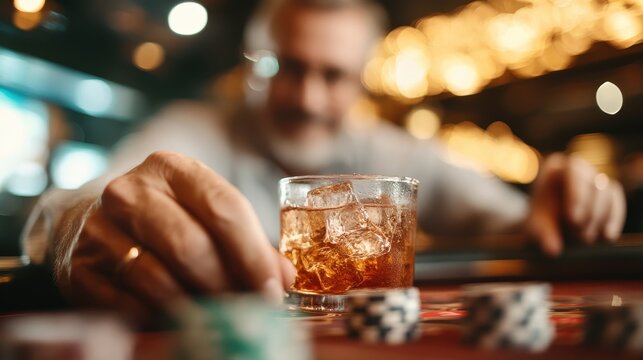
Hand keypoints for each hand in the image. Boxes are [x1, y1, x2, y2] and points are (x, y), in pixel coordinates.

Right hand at [59, 151, 294, 322]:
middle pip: (192, 245)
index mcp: (171, 167)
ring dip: (196, 306)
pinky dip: (160, 317)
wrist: (83, 220)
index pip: (225, 207)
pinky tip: (179, 318)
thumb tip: (283, 278)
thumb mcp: (202, 211)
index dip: (254, 254)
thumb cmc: (162, 216)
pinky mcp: (79, 266)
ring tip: (218, 317)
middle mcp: (131, 190)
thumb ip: (245, 241)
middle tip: (250, 311)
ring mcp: (98, 227)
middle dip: (228, 285)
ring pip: (160, 279)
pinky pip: (129, 303)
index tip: (273, 290)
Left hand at [527, 153, 625, 255]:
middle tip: (580, 236)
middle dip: (589, 212)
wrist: (548, 225)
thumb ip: (542, 235)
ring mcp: (596, 180)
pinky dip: (614, 220)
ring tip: (585, 239)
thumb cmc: (539, 221)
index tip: (573, 219)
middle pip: (594, 183)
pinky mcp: (609, 194)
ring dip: (600, 218)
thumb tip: (552, 250)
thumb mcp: (535, 227)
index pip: (573, 170)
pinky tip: (607, 237)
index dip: (576, 193)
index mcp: (555, 168)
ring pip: (607, 193)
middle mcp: (579, 169)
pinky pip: (616, 203)